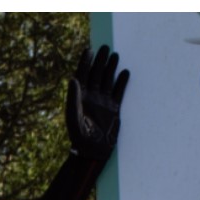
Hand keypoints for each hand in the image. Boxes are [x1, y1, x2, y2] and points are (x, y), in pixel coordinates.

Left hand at [65, 45, 129, 161]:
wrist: (93, 151)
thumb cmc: (80, 136)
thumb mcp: (74, 117)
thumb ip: (73, 98)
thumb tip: (73, 79)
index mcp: (80, 97)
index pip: (82, 75)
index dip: (85, 62)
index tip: (89, 50)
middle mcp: (91, 97)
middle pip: (96, 74)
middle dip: (100, 61)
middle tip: (105, 47)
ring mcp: (103, 102)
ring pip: (107, 80)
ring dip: (111, 68)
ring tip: (115, 55)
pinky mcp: (113, 108)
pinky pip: (118, 92)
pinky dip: (122, 83)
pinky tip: (126, 72)